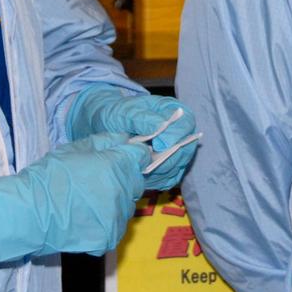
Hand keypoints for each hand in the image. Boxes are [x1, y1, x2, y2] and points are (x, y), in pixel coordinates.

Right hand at [0, 133, 150, 261]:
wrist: (30, 213)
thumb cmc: (50, 176)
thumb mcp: (75, 149)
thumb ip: (105, 141)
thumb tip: (124, 138)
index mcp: (116, 166)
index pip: (141, 156)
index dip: (131, 154)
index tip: (120, 157)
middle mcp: (122, 192)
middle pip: (136, 181)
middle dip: (124, 177)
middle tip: (99, 179)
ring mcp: (117, 217)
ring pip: (127, 205)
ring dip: (115, 201)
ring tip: (89, 201)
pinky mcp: (109, 238)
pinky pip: (116, 225)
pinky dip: (106, 222)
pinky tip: (86, 217)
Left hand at [69, 87, 198, 189]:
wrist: (104, 126)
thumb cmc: (116, 114)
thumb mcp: (123, 111)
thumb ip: (141, 117)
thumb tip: (160, 126)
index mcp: (172, 110)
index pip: (186, 122)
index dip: (177, 134)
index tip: (159, 143)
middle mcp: (177, 132)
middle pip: (185, 148)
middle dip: (167, 158)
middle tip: (146, 162)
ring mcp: (173, 151)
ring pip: (177, 167)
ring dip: (160, 171)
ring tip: (140, 168)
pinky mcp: (166, 169)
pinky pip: (167, 179)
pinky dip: (155, 180)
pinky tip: (140, 175)